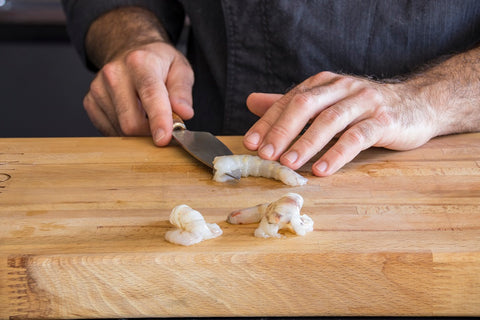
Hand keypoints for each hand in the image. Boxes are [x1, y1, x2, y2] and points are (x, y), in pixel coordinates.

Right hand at [84, 41, 193, 145]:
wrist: (128, 50)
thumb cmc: (157, 63)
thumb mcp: (180, 68)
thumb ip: (183, 91)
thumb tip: (184, 113)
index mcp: (140, 62)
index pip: (150, 95)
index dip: (158, 120)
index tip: (163, 139)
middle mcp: (114, 74)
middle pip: (131, 121)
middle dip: (150, 133)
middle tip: (165, 129)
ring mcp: (98, 88)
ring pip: (120, 130)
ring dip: (139, 132)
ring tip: (148, 116)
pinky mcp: (90, 102)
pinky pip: (109, 131)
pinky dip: (125, 131)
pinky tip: (133, 116)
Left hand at [243, 71, 437, 175]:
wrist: (416, 104)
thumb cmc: (363, 108)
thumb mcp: (325, 102)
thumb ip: (290, 104)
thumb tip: (251, 102)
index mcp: (323, 84)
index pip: (289, 101)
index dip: (268, 122)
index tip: (250, 144)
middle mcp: (341, 88)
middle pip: (306, 106)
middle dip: (282, 131)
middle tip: (265, 155)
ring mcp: (364, 102)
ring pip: (330, 121)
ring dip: (306, 143)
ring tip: (288, 164)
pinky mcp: (384, 121)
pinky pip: (357, 137)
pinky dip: (337, 154)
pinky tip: (321, 170)